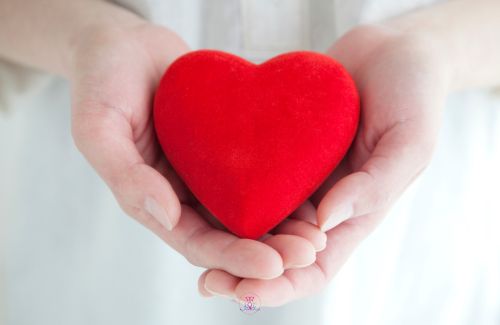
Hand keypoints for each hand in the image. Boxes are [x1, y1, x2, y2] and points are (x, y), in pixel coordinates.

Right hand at [70, 22, 325, 280]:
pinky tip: (313, 191)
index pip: (197, 242)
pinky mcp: (227, 148)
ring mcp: (208, 172)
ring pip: (250, 210)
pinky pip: (257, 173)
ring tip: (318, 235)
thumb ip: (125, 174)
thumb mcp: (98, 127)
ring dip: (283, 227)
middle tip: (308, 253)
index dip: (233, 257)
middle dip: (269, 250)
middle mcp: (185, 194)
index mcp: (153, 201)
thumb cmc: (102, 82)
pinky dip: (284, 188)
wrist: (126, 46)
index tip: (271, 266)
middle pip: (231, 235)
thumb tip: (166, 214)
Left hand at [199, 24, 450, 305]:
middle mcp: (318, 203)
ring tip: (188, 245)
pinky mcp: (279, 149)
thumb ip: (375, 185)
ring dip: (224, 237)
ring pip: (254, 218)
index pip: (314, 268)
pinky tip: (194, 190)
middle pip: (275, 252)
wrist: (391, 51)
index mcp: (352, 215)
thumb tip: (325, 222)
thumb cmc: (413, 95)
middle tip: (207, 281)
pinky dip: (225, 189)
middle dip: (242, 272)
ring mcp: (296, 176)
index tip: (245, 292)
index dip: (281, 288)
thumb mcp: (410, 141)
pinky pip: (248, 174)